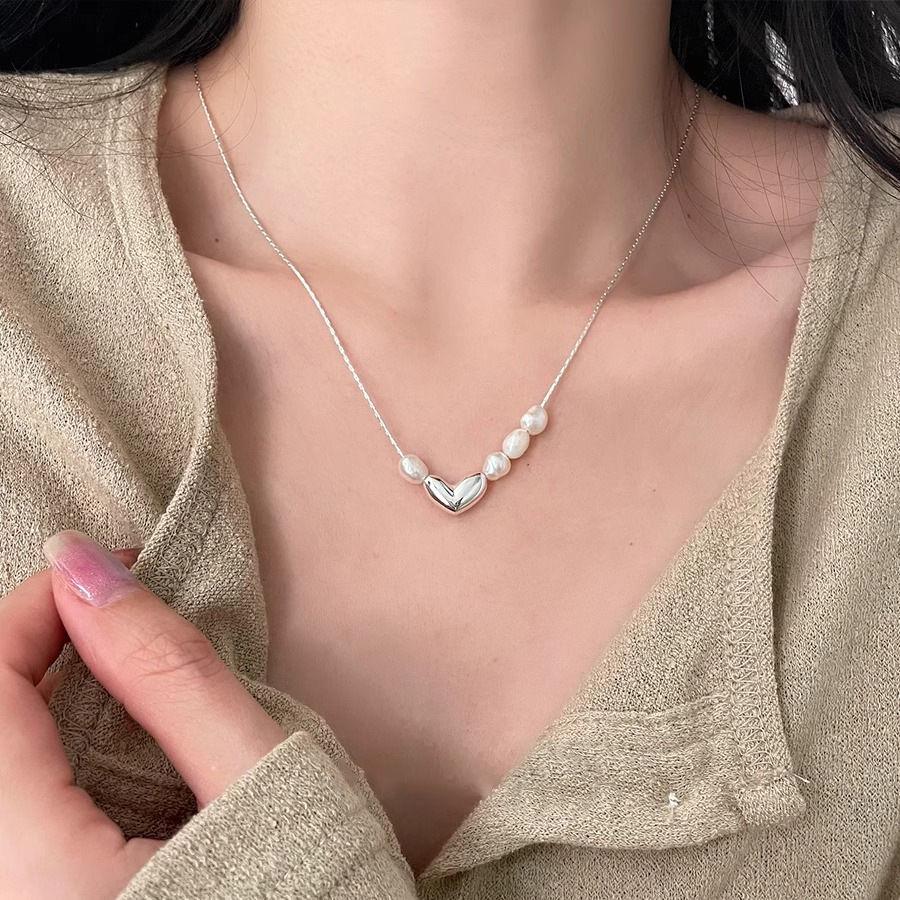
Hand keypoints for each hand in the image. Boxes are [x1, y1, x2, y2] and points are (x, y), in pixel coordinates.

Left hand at [0, 530, 286, 898]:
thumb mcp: (262, 782)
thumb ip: (170, 676)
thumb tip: (83, 567)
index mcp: (34, 882)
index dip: (28, 612)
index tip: (107, 574)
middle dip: (27, 651)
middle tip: (110, 615)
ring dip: (28, 697)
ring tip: (106, 668)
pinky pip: (5, 810)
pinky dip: (36, 750)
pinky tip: (94, 740)